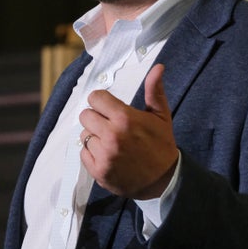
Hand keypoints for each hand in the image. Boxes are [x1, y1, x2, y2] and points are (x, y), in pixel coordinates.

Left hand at [79, 64, 178, 199]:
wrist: (164, 180)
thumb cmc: (161, 145)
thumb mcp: (161, 116)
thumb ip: (154, 90)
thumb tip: (158, 67)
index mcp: (125, 119)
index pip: (95, 98)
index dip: (102, 101)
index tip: (109, 108)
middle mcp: (112, 136)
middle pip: (85, 115)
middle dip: (96, 118)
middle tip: (110, 126)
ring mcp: (104, 155)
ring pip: (84, 135)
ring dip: (95, 137)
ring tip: (111, 142)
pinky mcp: (98, 171)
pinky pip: (83, 153)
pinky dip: (92, 153)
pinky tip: (108, 155)